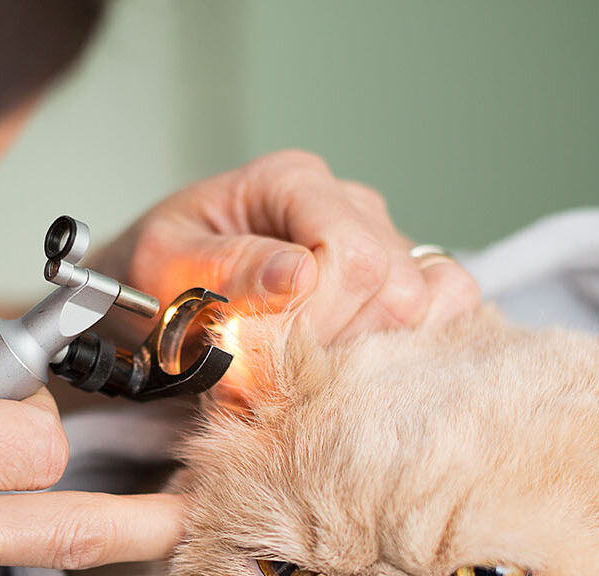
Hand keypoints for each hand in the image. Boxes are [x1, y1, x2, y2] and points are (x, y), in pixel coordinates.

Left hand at [98, 150, 481, 342]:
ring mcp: (384, 243)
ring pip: (428, 308)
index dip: (316, 322)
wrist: (152, 302)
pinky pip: (446, 317)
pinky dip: (400, 355)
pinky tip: (344, 369)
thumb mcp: (163, 268)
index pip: (351, 257)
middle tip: (275, 370)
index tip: (262, 357)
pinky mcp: (400, 287)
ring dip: (365, 356)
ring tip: (304, 368)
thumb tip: (297, 275)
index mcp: (292, 182)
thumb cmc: (152, 278)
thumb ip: (227, 270)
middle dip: (337, 346)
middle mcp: (350, 204)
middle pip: (398, 289)